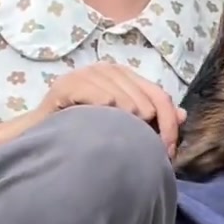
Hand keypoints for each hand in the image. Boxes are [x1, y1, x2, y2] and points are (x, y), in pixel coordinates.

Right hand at [0, 61, 184, 176]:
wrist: (40, 137)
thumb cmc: (83, 132)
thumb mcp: (122, 125)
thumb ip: (151, 118)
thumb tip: (183, 113)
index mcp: (123, 77)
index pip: (160, 95)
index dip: (169, 124)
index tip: (167, 152)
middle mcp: (107, 70)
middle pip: (148, 98)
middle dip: (152, 130)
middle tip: (147, 153)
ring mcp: (86, 74)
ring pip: (126, 97)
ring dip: (126, 123)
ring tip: (118, 138)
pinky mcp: (67, 84)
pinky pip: (99, 94)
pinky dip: (104, 109)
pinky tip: (100, 121)